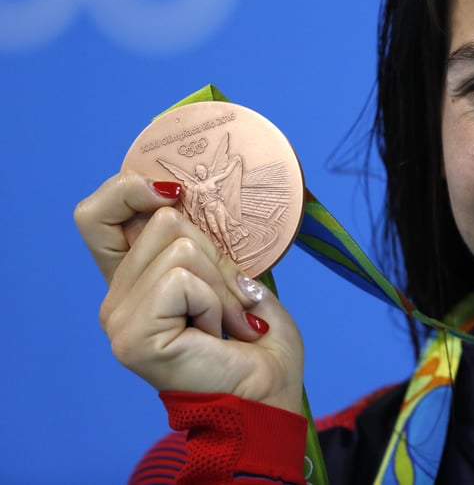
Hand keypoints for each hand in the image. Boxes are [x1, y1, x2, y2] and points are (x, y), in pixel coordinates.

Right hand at [74, 171, 304, 413]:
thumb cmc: (257, 341)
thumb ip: (199, 242)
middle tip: (230, 300)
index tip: (174, 194)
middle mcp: (116, 298)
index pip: (97, 214)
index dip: (128, 188)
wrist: (269, 392)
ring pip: (182, 247)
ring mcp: (119, 317)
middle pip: (163, 221)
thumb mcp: (230, 275)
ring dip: (223, 284)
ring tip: (227, 321)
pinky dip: (216, 302)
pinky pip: (183, 281)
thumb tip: (179, 199)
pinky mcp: (133, 334)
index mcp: (135, 279)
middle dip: (217, 255)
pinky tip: (217, 334)